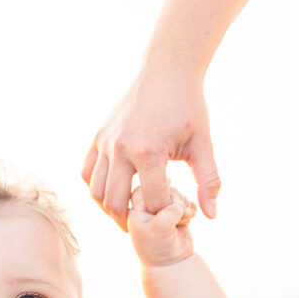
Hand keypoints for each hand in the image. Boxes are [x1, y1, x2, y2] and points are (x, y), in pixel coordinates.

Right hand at [82, 70, 219, 229]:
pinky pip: (87, 172)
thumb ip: (209, 181)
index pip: (152, 201)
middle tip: (143, 226)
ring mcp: (106, 143)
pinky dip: (96, 187)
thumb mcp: (203, 145)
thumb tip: (211, 215)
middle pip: (116, 203)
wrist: (167, 71)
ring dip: (109, 208)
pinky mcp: (98, 137)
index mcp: (149, 153)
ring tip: (126, 214)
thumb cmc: (188, 107)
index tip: (173, 213)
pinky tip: (112, 191)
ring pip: (96, 191)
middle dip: (131, 221)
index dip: (164, 214)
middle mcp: (121, 149)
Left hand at [127, 186, 195, 267]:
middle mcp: (148, 206)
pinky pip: (187, 200)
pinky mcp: (177, 211)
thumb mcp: (158, 233)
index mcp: (136, 209)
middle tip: (180, 213)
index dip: (158, 192)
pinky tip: (190, 218)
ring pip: (177, 193)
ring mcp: (163, 208)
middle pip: (163, 187)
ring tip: (184, 220)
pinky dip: (191, 208)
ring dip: (184, 205)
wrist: (172, 261)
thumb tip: (178, 206)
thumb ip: (165, 217)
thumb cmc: (158, 249)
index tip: (168, 202)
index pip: (145, 188)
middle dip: (175, 199)